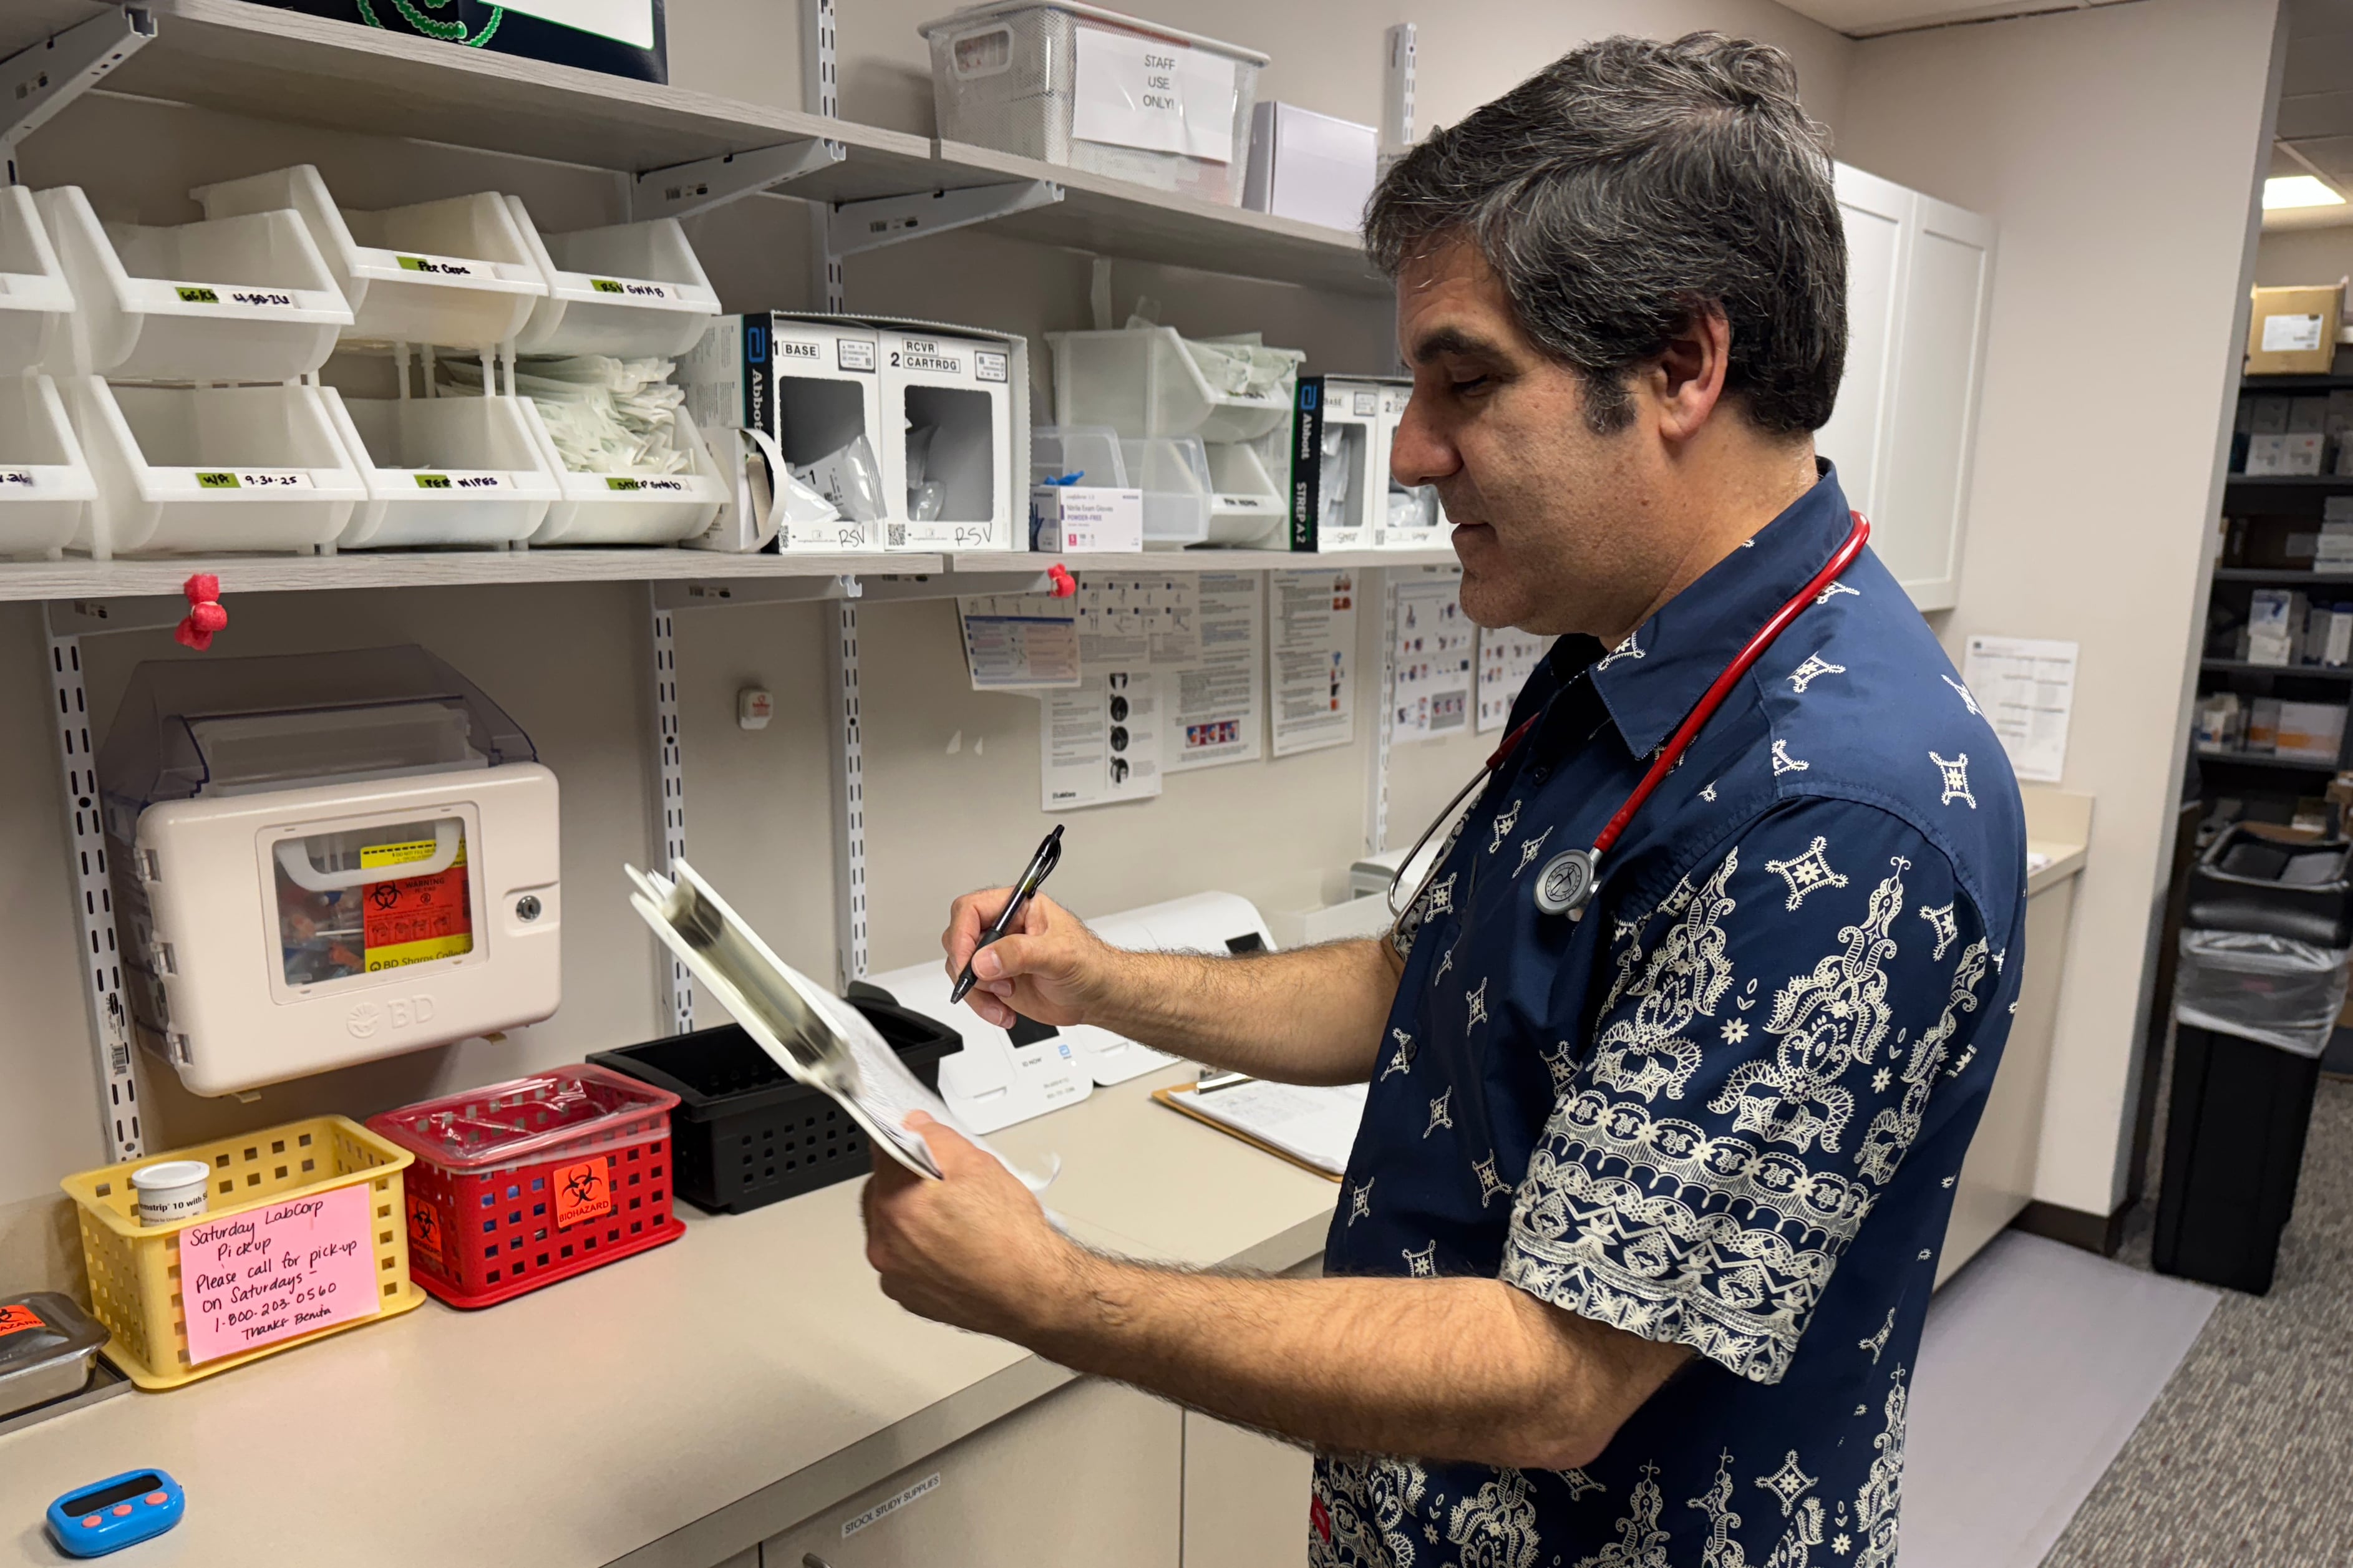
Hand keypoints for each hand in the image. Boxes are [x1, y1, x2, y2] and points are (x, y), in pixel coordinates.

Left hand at [862, 1113, 1089, 1340]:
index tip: (919, 1144)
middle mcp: (886, 1244)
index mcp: (897, 1204)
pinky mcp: (907, 1297)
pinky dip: (919, 1251)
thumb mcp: (979, 1165)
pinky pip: (903, 1261)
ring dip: (911, 1218)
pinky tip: (951, 1247)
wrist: (1033, 1293)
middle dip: (906, 1183)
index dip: (906, 1143)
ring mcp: (894, 1275)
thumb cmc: (1012, 1238)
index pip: (882, 1154)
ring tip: (954, 1220)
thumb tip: (915, 1126)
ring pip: (891, 1229)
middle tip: (945, 1186)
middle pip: (881, 1193)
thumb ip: (937, 1139)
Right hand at [941, 888, 1122, 1029]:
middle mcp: (1004, 928)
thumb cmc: (1090, 965)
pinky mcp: (997, 980)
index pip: (971, 909)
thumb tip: (984, 960)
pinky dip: (983, 1006)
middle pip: (959, 938)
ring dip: (978, 992)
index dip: (962, 934)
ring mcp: (998, 955)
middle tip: (991, 983)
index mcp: (1019, 907)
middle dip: (969, 967)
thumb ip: (1020, 953)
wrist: (1098, 996)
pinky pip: (972, 991)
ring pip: (962, 969)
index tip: (968, 961)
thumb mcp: (1060, 955)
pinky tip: (1005, 1012)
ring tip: (1006, 999)